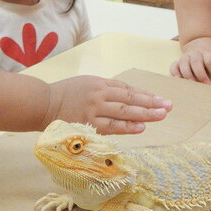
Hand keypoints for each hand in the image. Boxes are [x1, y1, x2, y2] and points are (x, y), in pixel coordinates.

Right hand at [47, 76, 170, 133]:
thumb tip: (127, 97)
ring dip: (144, 114)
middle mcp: (99, 94)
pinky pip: (112, 126)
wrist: (42, 103)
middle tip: (168, 106)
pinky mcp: (88, 124)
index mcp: (100, 83)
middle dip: (151, 103)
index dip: (146, 95)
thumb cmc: (65, 94)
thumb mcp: (87, 84)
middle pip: (130, 99)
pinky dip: (127, 127)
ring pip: (124, 112)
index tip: (160, 99)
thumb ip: (105, 90)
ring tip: (160, 116)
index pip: (128, 89)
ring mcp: (94, 109)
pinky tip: (140, 127)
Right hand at [170, 37, 210, 83]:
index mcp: (207, 51)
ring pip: (184, 64)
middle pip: (196, 63)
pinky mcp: (179, 61)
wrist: (199, 39)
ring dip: (187, 75)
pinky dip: (174, 72)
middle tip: (206, 84)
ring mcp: (186, 56)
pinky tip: (178, 79)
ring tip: (192, 84)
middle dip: (201, 75)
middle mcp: (195, 53)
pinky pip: (174, 66)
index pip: (210, 61)